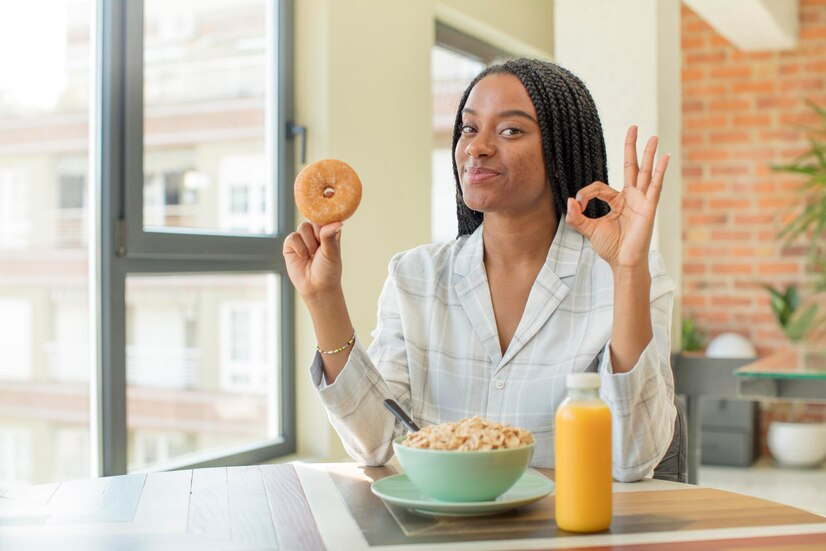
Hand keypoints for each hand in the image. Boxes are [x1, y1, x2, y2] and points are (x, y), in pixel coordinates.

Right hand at [283, 221, 343, 300]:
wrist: (316, 287)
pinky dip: (299, 247)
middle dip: (318, 234)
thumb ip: (330, 236)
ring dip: (309, 243)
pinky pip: (292, 237)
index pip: (326, 216)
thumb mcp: (331, 252)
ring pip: (303, 227)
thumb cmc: (328, 270)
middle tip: (320, 248)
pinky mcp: (291, 244)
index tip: (327, 233)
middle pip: (313, 219)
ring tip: (312, 255)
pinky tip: (303, 256)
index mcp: (329, 231)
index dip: (325, 222)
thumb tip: (338, 222)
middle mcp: (316, 232)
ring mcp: (303, 237)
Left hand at [565, 126, 669, 270]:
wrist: (623, 263)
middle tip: (634, 127)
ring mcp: (642, 200)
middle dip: (631, 147)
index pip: (599, 187)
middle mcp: (631, 197)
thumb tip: (570, 201)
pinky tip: (664, 157)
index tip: (578, 206)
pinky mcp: (649, 207)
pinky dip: (660, 171)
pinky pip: (655, 185)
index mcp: (617, 201)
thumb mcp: (589, 230)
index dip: (586, 194)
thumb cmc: (611, 248)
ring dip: (648, 154)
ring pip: (645, 172)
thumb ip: (577, 217)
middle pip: (631, 166)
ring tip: (653, 136)